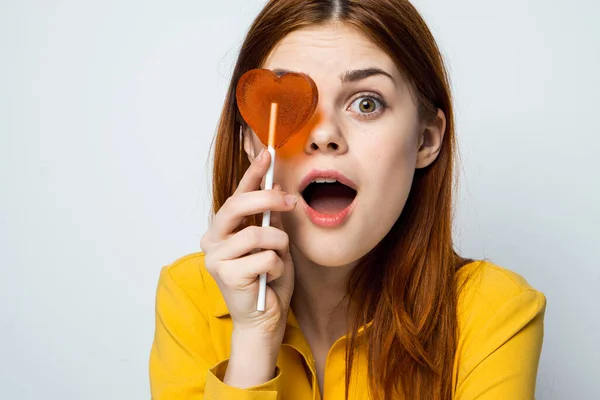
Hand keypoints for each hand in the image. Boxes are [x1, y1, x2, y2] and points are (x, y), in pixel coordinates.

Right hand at [200, 149, 295, 342]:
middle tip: (291, 201)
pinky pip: (265, 258)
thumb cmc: (268, 280)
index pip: (237, 194)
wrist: (264, 319)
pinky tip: (270, 279)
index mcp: (223, 229)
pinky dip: (277, 266)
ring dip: (279, 246)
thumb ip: (270, 218)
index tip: (268, 152)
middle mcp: (212, 239)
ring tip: (278, 260)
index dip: (253, 173)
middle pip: (238, 205)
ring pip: (258, 234)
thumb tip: (276, 187)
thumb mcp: (274, 243)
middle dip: (268, 199)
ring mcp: (215, 257)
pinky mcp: (225, 274)